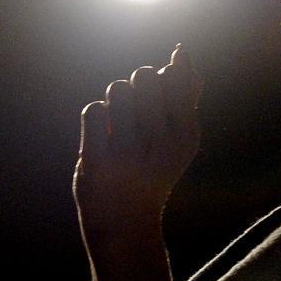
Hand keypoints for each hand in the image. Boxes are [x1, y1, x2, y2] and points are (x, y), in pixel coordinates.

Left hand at [73, 44, 202, 242]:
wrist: (126, 222)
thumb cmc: (154, 170)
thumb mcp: (179, 140)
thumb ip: (186, 99)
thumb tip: (186, 58)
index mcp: (187, 135)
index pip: (174, 75)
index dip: (162, 75)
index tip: (159, 96)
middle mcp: (162, 144)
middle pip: (144, 76)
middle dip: (136, 84)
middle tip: (136, 108)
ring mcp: (129, 153)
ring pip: (117, 89)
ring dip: (114, 99)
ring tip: (118, 121)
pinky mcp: (98, 161)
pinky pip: (93, 110)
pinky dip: (95, 117)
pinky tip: (102, 134)